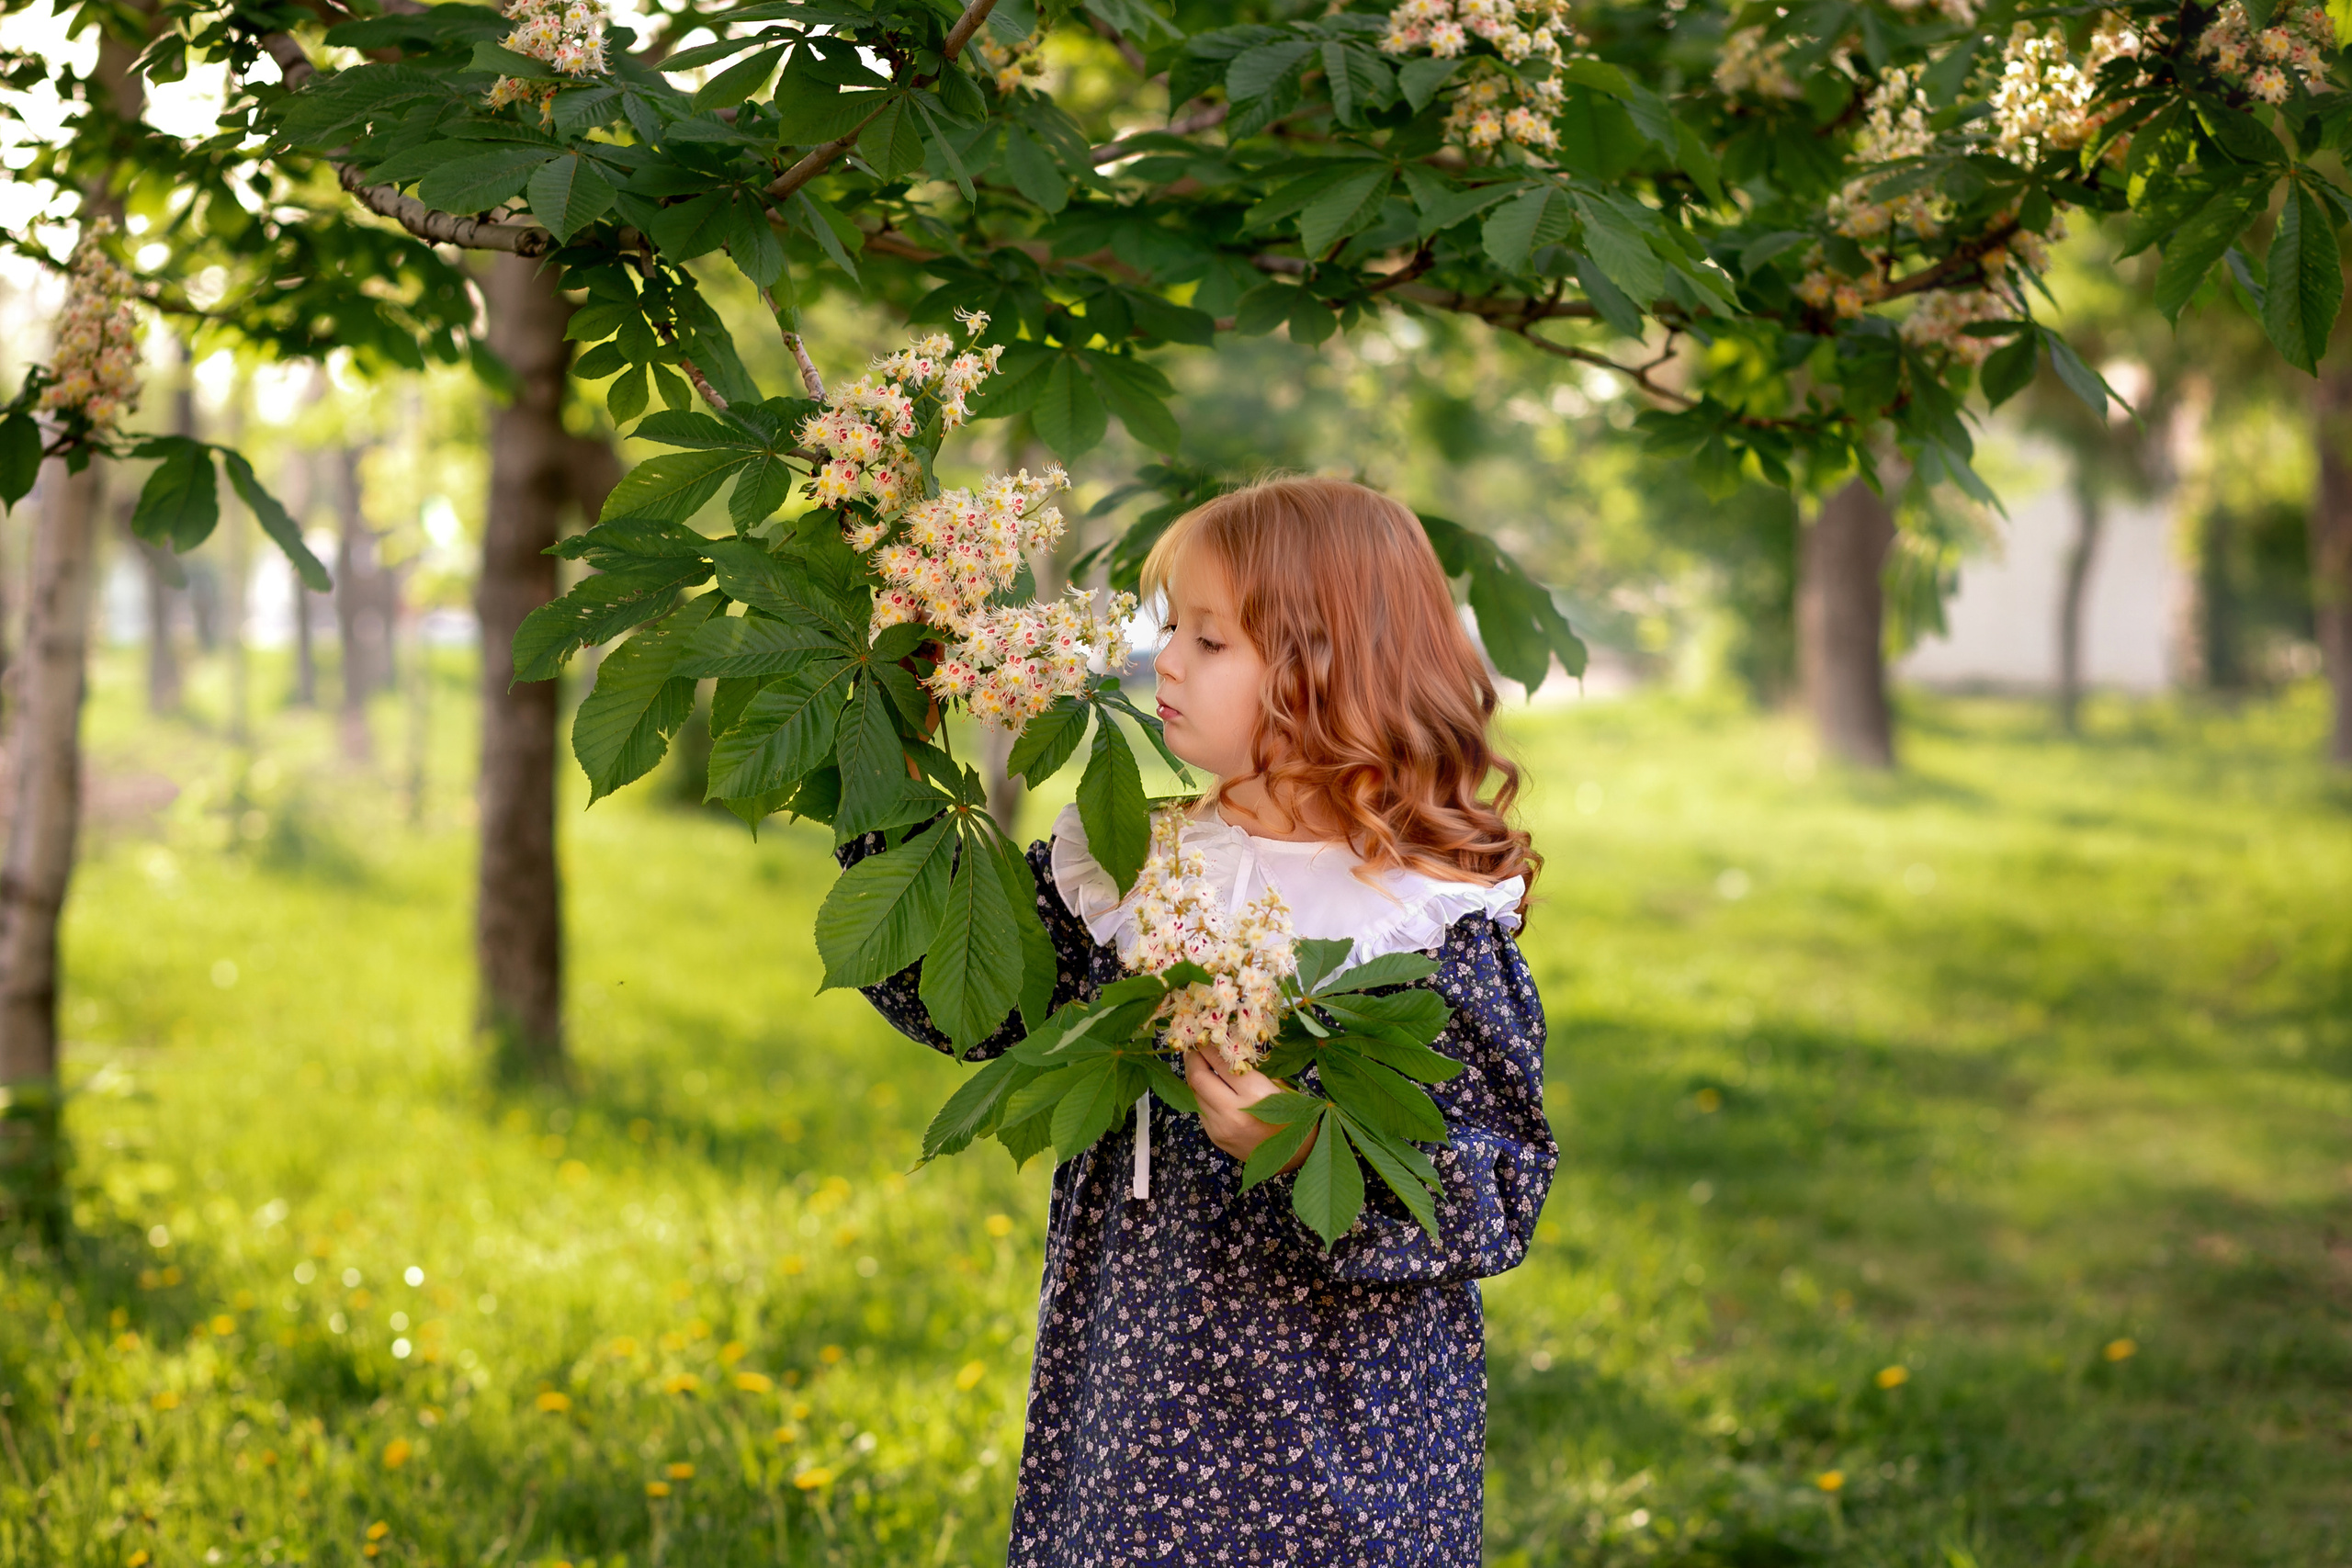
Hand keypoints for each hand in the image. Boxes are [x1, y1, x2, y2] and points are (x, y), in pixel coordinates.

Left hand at [1185, 1049, 1314, 1172]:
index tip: (1204, 1035)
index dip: (1208, 1046)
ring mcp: (1221, 1127)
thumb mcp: (1278, 1083)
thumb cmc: (1293, 1113)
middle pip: (1198, 1078)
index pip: (1220, 1062)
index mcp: (1255, 1093)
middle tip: (1194, 1048)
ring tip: (1200, 1064)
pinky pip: (1201, 1110)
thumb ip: (1250, 1068)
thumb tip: (1225, 1047)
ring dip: (1195, 1077)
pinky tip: (1209, 1088)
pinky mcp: (1216, 1138)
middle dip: (1193, 1059)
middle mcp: (1234, 1111)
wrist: (1298, 1154)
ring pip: (1194, 1094)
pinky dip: (1201, 1095)